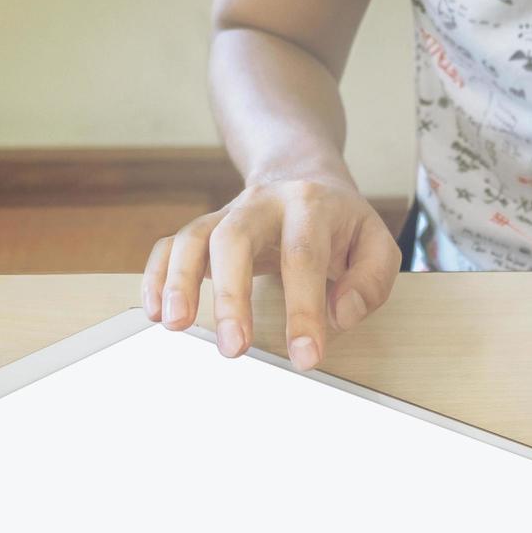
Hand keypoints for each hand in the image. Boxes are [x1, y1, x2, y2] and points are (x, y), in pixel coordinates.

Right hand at [141, 176, 401, 369]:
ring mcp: (227, 214)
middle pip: (235, 239)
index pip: (304, 258)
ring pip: (194, 238)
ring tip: (176, 324)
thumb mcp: (375, 243)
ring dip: (179, 281)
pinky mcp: (205, 228)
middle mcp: (262, 205)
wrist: (303, 175)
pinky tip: (156, 310)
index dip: (304, 310)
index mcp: (310, 206)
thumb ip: (371, 280)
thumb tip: (341, 315)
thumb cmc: (340, 223)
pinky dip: (156, 276)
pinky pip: (170, 245)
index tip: (305, 356)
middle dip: (232, 297)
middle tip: (234, 348)